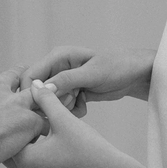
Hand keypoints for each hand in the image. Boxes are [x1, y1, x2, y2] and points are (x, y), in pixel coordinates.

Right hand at [0, 68, 43, 163]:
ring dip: (41, 97)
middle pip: (13, 75)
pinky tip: (52, 132)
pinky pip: (45, 119)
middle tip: (27, 80)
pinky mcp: (29, 119)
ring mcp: (15, 102)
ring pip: (35, 92)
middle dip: (20, 78)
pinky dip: (48, 125)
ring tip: (49, 101)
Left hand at [4, 80, 134, 167]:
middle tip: (28, 124)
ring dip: (30, 154)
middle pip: (13, 156)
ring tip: (40, 137)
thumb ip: (46, 100)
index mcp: (25, 160)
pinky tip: (56, 153)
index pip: (9, 141)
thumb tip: (34, 84)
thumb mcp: (64, 119)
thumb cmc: (87, 146)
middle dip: (19, 141)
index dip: (14, 127)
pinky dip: (43, 166)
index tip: (22, 115)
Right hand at [20, 47, 154, 114]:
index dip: (31, 93)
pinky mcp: (72, 92)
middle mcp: (57, 68)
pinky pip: (63, 107)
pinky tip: (85, 105)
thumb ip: (66, 80)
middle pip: (39, 92)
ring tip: (81, 102)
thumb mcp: (92, 74)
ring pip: (51, 102)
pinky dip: (72, 110)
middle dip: (53, 102)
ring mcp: (64, 82)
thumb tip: (42, 89)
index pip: (30, 75)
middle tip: (73, 101)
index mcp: (58, 57)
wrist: (136, 74)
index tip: (44, 107)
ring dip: (64, 107)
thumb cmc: (117, 66)